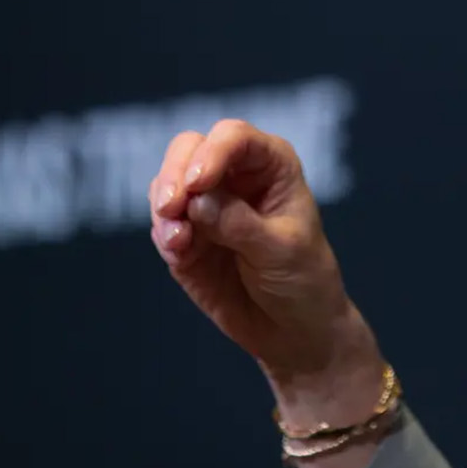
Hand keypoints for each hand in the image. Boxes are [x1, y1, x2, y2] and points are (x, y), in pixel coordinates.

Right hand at [149, 119, 379, 391]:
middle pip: (189, 149)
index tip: (197, 183)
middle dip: (174, 174)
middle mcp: (234, 176)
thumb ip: (239, 224)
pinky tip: (178, 252)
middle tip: (170, 208)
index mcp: (270, 165)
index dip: (212, 152)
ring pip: (167, 184)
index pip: (234, 138)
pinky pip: (162, 225)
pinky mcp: (187, 237)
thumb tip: (198, 200)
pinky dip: (163, 235)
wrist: (294, 330)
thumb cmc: (304, 279)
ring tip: (178, 241)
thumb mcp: (281, 250)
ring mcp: (206, 205)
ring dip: (163, 208)